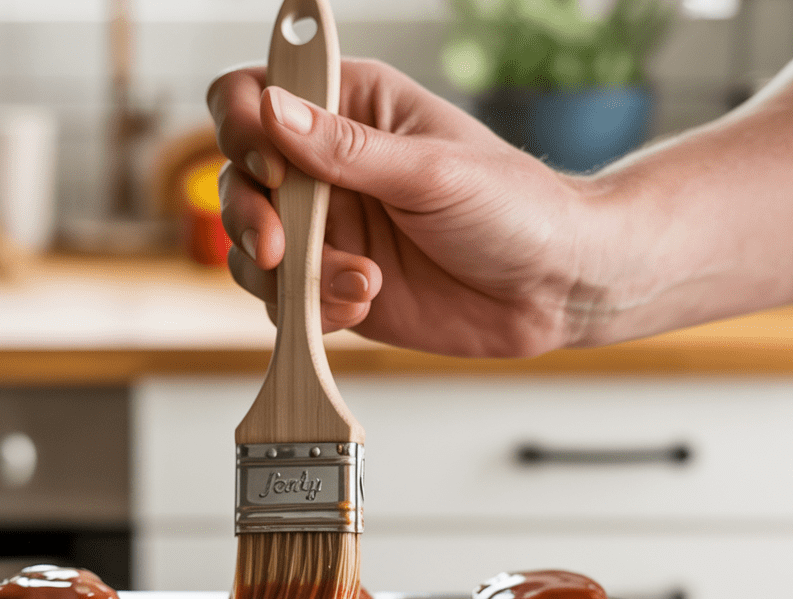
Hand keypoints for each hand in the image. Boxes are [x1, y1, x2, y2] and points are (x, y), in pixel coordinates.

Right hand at [207, 58, 605, 357]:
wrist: (554, 287)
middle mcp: (328, 169)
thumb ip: (346, 149)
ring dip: (291, 273)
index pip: (255, 95)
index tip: (272, 166)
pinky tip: (364, 301)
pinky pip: (286, 301)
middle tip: (281, 247)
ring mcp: (328, 232)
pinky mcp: (334, 288)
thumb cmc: (515, 209)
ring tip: (360, 281)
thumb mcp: (431, 170)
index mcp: (351, 108)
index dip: (243, 126)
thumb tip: (271, 111)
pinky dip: (312, 309)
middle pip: (238, 180)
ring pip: (253, 250)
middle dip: (250, 217)